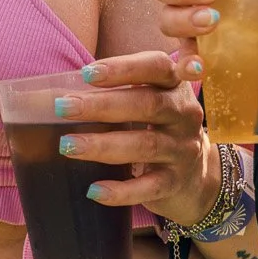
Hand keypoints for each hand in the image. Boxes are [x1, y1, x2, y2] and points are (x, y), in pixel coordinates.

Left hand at [55, 50, 217, 223]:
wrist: (196, 177)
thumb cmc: (159, 128)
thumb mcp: (153, 101)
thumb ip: (121, 90)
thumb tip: (61, 92)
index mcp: (175, 86)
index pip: (156, 67)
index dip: (124, 68)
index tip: (87, 73)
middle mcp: (184, 115)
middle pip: (147, 105)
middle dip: (102, 106)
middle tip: (63, 107)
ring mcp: (182, 150)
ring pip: (144, 145)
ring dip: (103, 145)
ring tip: (67, 146)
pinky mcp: (175, 182)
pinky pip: (147, 187)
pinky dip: (120, 191)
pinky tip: (93, 190)